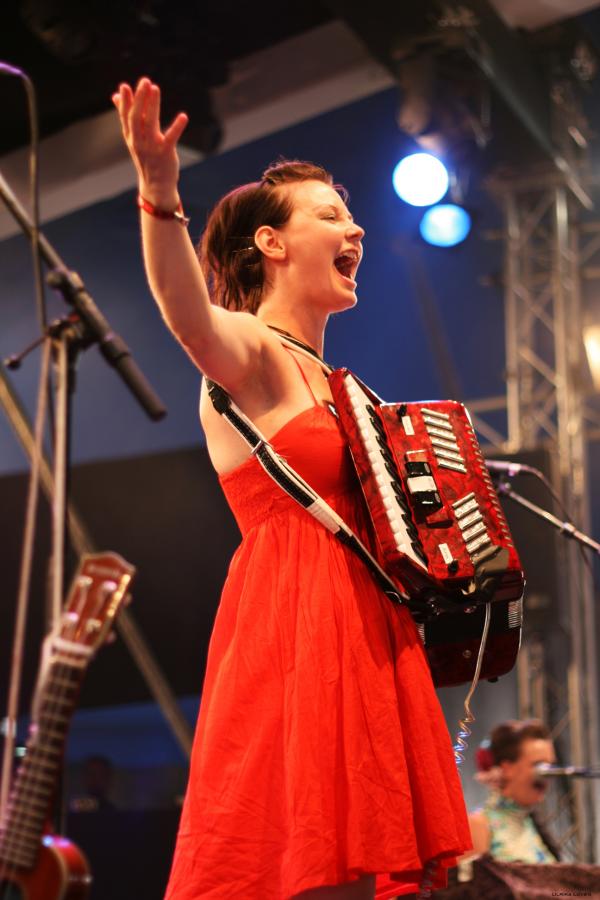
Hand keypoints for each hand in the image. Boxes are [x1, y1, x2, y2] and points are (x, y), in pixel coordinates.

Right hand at [112, 77, 187, 207]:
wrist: (156, 186)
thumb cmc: (146, 158)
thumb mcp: (134, 138)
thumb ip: (126, 116)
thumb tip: (115, 96)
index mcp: (131, 136)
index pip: (125, 117)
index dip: (125, 102)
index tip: (124, 86)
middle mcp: (139, 141)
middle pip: (136, 117)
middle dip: (139, 99)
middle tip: (144, 81)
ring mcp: (152, 148)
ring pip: (150, 123)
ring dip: (153, 105)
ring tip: (155, 89)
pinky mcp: (166, 153)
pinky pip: (171, 138)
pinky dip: (177, 127)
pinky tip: (183, 117)